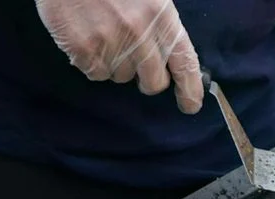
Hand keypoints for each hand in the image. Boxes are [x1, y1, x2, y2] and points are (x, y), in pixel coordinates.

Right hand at [36, 0, 203, 113]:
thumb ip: (160, 25)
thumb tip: (168, 61)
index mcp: (162, 18)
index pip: (185, 64)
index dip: (190, 90)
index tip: (190, 105)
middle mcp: (140, 35)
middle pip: (154, 82)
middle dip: (148, 80)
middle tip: (138, 67)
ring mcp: (111, 44)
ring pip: (121, 77)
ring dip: (117, 65)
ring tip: (106, 36)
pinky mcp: (84, 50)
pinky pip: (95, 74)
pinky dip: (92, 63)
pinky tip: (88, 38)